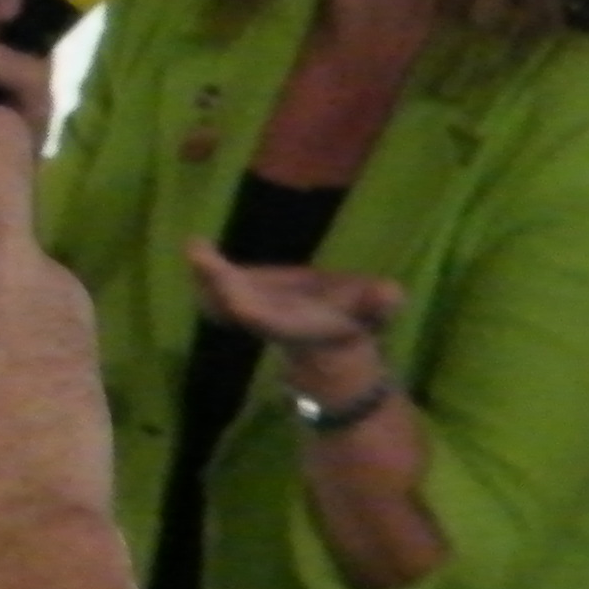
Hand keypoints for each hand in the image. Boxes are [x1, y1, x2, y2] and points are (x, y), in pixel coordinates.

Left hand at [186, 242, 405, 357]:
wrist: (334, 341)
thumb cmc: (356, 321)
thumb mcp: (374, 314)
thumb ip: (381, 304)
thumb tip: (393, 293)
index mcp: (293, 325)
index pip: (268, 320)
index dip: (251, 309)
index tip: (233, 295)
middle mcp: (266, 320)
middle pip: (234, 308)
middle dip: (218, 285)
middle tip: (199, 253)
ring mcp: (251, 312)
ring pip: (218, 301)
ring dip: (205, 277)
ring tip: (194, 246)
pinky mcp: (245, 300)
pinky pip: (217, 290)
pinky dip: (206, 272)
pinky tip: (195, 247)